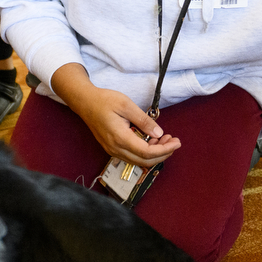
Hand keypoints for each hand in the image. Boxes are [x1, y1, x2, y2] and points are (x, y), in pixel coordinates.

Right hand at [52, 63, 180, 166]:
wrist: (85, 102)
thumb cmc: (104, 100)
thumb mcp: (127, 105)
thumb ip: (144, 121)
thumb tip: (160, 134)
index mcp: (120, 138)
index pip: (147, 152)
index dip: (165, 150)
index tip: (177, 142)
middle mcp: (116, 148)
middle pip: (144, 161)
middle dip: (163, 154)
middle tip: (174, 141)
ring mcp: (112, 150)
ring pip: (139, 161)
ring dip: (155, 154)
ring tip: (165, 139)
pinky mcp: (112, 148)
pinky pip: (132, 156)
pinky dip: (145, 152)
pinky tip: (152, 140)